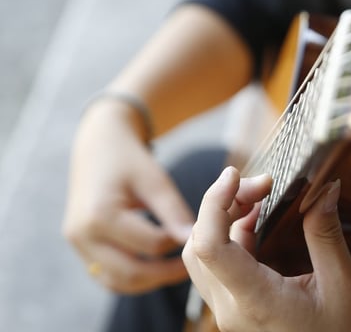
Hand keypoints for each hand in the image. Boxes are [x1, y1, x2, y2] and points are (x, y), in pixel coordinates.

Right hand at [63, 100, 194, 292]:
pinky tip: (154, 266)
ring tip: (175, 269)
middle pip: (130, 273)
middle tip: (191, 267)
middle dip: (164, 274)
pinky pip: (106, 275)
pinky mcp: (79, 247)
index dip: (176, 243)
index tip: (196, 237)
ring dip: (147, 282)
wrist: (97, 146)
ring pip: (116, 281)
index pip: (150, 245)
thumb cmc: (130, 160)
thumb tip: (194, 240)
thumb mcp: (155, 179)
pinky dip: (130, 277)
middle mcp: (82, 234)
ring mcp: (77, 244)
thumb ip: (173, 211)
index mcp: (101, 214)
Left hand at [183, 167, 350, 331]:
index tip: (235, 174)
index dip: (214, 202)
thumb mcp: (343, 284)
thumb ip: (327, 234)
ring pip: (204, 255)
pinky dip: (231, 235)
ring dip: (224, 218)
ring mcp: (231, 312)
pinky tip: (257, 219)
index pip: (210, 246)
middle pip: (200, 245)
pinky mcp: (238, 309)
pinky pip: (219, 266)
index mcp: (256, 301)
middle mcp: (232, 309)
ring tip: (259, 196)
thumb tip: (325, 188)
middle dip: (224, 203)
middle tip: (263, 182)